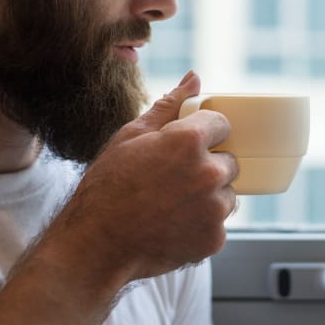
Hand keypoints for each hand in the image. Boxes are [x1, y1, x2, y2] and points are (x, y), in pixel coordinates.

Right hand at [53, 71, 237, 282]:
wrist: (96, 244)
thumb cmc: (108, 186)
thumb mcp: (131, 136)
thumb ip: (169, 106)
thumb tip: (194, 79)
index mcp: (189, 141)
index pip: (223, 124)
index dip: (206, 133)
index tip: (189, 145)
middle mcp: (209, 173)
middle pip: (229, 161)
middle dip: (208, 166)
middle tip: (174, 179)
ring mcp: (214, 209)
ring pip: (227, 195)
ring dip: (209, 197)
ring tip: (172, 205)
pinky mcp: (214, 238)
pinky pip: (218, 224)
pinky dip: (201, 225)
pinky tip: (172, 225)